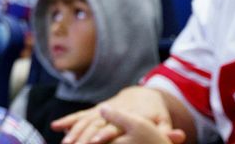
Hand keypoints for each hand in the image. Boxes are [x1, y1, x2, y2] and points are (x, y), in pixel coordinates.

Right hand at [52, 86, 174, 143]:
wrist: (144, 95)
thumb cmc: (155, 113)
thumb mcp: (164, 121)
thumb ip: (168, 131)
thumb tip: (180, 137)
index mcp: (128, 115)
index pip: (115, 126)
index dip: (105, 134)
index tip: (95, 141)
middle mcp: (112, 112)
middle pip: (95, 124)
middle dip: (83, 135)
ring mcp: (102, 110)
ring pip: (84, 120)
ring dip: (73, 131)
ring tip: (64, 143)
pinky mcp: (96, 111)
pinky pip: (79, 115)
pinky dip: (67, 121)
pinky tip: (55, 126)